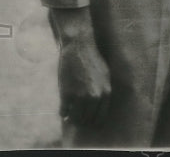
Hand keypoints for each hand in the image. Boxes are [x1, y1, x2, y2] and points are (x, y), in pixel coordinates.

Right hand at [52, 9, 110, 127]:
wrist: (79, 47)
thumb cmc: (92, 60)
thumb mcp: (105, 76)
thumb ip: (103, 92)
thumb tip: (99, 108)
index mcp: (106, 93)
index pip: (100, 118)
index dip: (93, 122)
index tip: (88, 121)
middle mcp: (95, 97)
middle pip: (87, 120)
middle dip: (81, 121)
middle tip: (76, 118)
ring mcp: (80, 96)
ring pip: (75, 118)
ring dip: (72, 119)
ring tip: (69, 116)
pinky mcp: (67, 93)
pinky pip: (63, 112)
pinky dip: (63, 113)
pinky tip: (63, 110)